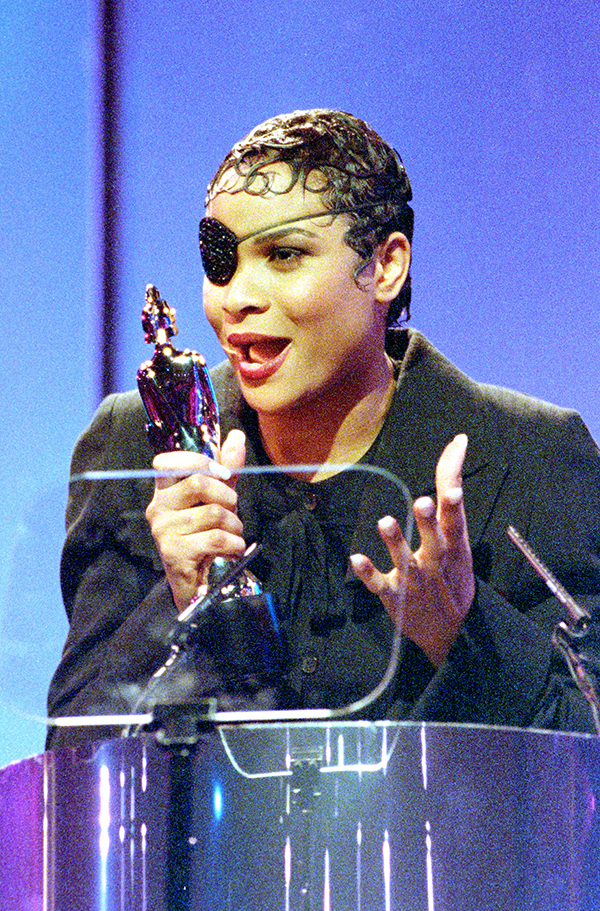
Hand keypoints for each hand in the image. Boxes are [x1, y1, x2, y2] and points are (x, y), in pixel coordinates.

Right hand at [145, 429, 246, 612]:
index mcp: (164, 491)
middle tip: (232, 511)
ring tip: (231, 535)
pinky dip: (234, 544)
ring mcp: (163, 532)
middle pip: (198, 483)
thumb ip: (226, 468)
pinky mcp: (174, 553)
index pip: (165, 461)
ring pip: (213, 513)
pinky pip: (216, 538)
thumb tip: (235, 435)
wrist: (204, 582)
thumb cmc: (208, 534)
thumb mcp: (219, 497)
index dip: (197, 461)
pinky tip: (230, 550)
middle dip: (227, 497)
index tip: (222, 474)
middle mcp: (158, 509)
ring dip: (234, 525)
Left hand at [350, 433, 474, 666]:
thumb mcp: (458, 536)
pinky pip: (379, 584)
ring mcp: (414, 580)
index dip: (453, 507)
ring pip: (404, 561)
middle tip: (423, 501)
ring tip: (385, 521)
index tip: (453, 489)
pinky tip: (355, 558)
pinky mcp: (395, 596)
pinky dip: (368, 573)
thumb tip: (456, 444)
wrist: (449, 631)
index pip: (456, 523)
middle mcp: (435, 562)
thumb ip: (451, 492)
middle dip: (428, 523)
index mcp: (453, 548)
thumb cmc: (451, 574)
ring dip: (395, 542)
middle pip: (433, 541)